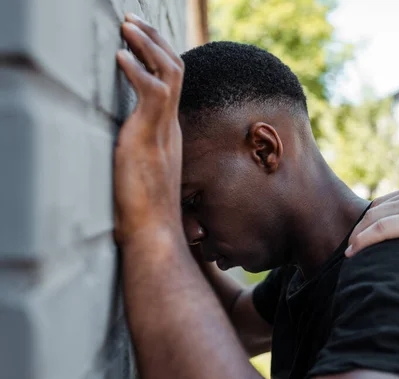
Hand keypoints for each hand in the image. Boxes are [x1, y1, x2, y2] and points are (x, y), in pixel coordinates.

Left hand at [113, 14, 184, 244]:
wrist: (155, 233)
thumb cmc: (146, 211)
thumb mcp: (142, 174)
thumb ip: (140, 155)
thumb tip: (131, 154)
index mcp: (168, 131)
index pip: (172, 83)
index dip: (158, 55)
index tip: (139, 39)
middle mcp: (170, 126)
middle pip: (176, 69)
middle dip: (155, 39)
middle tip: (134, 20)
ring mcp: (163, 130)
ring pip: (169, 73)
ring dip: (147, 44)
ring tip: (127, 25)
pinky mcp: (150, 137)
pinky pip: (152, 92)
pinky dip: (135, 70)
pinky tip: (119, 57)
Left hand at [347, 181, 398, 274]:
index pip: (386, 204)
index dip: (368, 222)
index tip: (357, 241)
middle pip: (375, 209)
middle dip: (358, 228)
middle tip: (347, 249)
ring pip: (374, 217)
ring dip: (357, 236)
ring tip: (347, 255)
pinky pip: (382, 228)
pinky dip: (364, 240)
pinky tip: (354, 254)